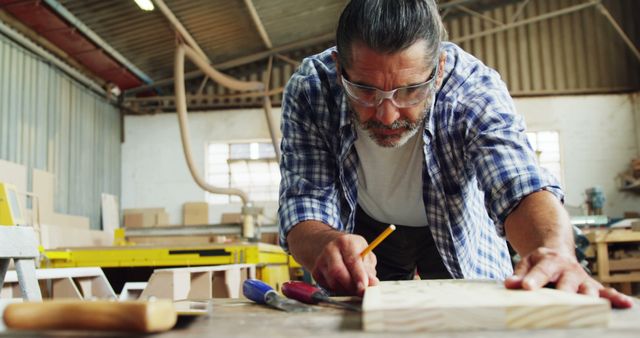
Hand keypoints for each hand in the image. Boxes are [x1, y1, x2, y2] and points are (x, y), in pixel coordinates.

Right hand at [311, 233, 378, 295]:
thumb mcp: (365, 253)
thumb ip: (369, 268)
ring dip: (346, 288)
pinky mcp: (316, 272)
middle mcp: (330, 249)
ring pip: (333, 282)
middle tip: (362, 291)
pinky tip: (343, 283)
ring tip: (354, 284)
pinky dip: (338, 289)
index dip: (359, 275)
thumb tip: (373, 283)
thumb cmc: (351, 250)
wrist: (330, 245)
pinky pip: (328, 286)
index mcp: (345, 242)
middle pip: (338, 272)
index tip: (364, 286)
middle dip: (351, 285)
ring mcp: (321, 261)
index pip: (352, 260)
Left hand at [504, 247, 633, 308]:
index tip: (528, 287)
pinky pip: (606, 292)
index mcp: (550, 262)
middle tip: (562, 303)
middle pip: (568, 283)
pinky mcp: (592, 286)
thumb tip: (510, 284)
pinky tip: (625, 303)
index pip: (542, 271)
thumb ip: (519, 274)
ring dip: (591, 299)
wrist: (557, 253)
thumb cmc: (539, 263)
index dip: (534, 279)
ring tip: (594, 308)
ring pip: (588, 290)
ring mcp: (582, 279)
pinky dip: (616, 298)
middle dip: (565, 293)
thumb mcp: (526, 263)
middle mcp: (569, 270)